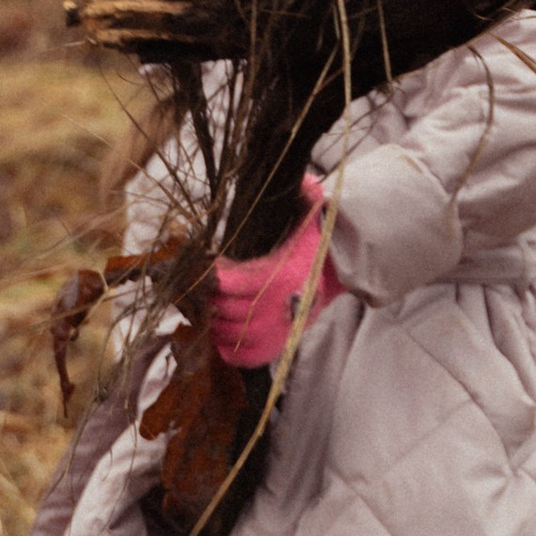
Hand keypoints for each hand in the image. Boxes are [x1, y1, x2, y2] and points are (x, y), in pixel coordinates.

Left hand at [209, 174, 344, 365]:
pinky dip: (227, 348)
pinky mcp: (278, 346)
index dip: (218, 277)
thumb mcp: (313, 213)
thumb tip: (302, 179)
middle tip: (199, 285)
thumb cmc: (313, 241)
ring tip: (205, 305)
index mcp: (287, 277)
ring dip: (213, 322)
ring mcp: (280, 331)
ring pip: (232, 335)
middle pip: (230, 311)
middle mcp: (282, 308)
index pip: (242, 283)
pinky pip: (244, 356)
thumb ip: (306, 193)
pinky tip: (219, 329)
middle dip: (209, 298)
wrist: (336, 273)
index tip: (208, 267)